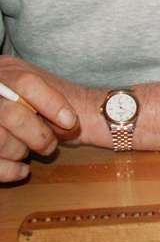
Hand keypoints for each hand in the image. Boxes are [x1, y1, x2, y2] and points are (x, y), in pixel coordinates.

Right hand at [0, 56, 78, 181]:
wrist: (20, 104)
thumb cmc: (38, 100)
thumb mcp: (44, 87)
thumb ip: (54, 99)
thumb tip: (68, 123)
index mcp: (7, 71)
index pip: (26, 83)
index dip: (51, 103)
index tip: (70, 121)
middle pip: (12, 115)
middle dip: (38, 136)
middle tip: (49, 145)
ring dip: (20, 151)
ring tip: (27, 150)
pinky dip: (8, 170)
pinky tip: (22, 170)